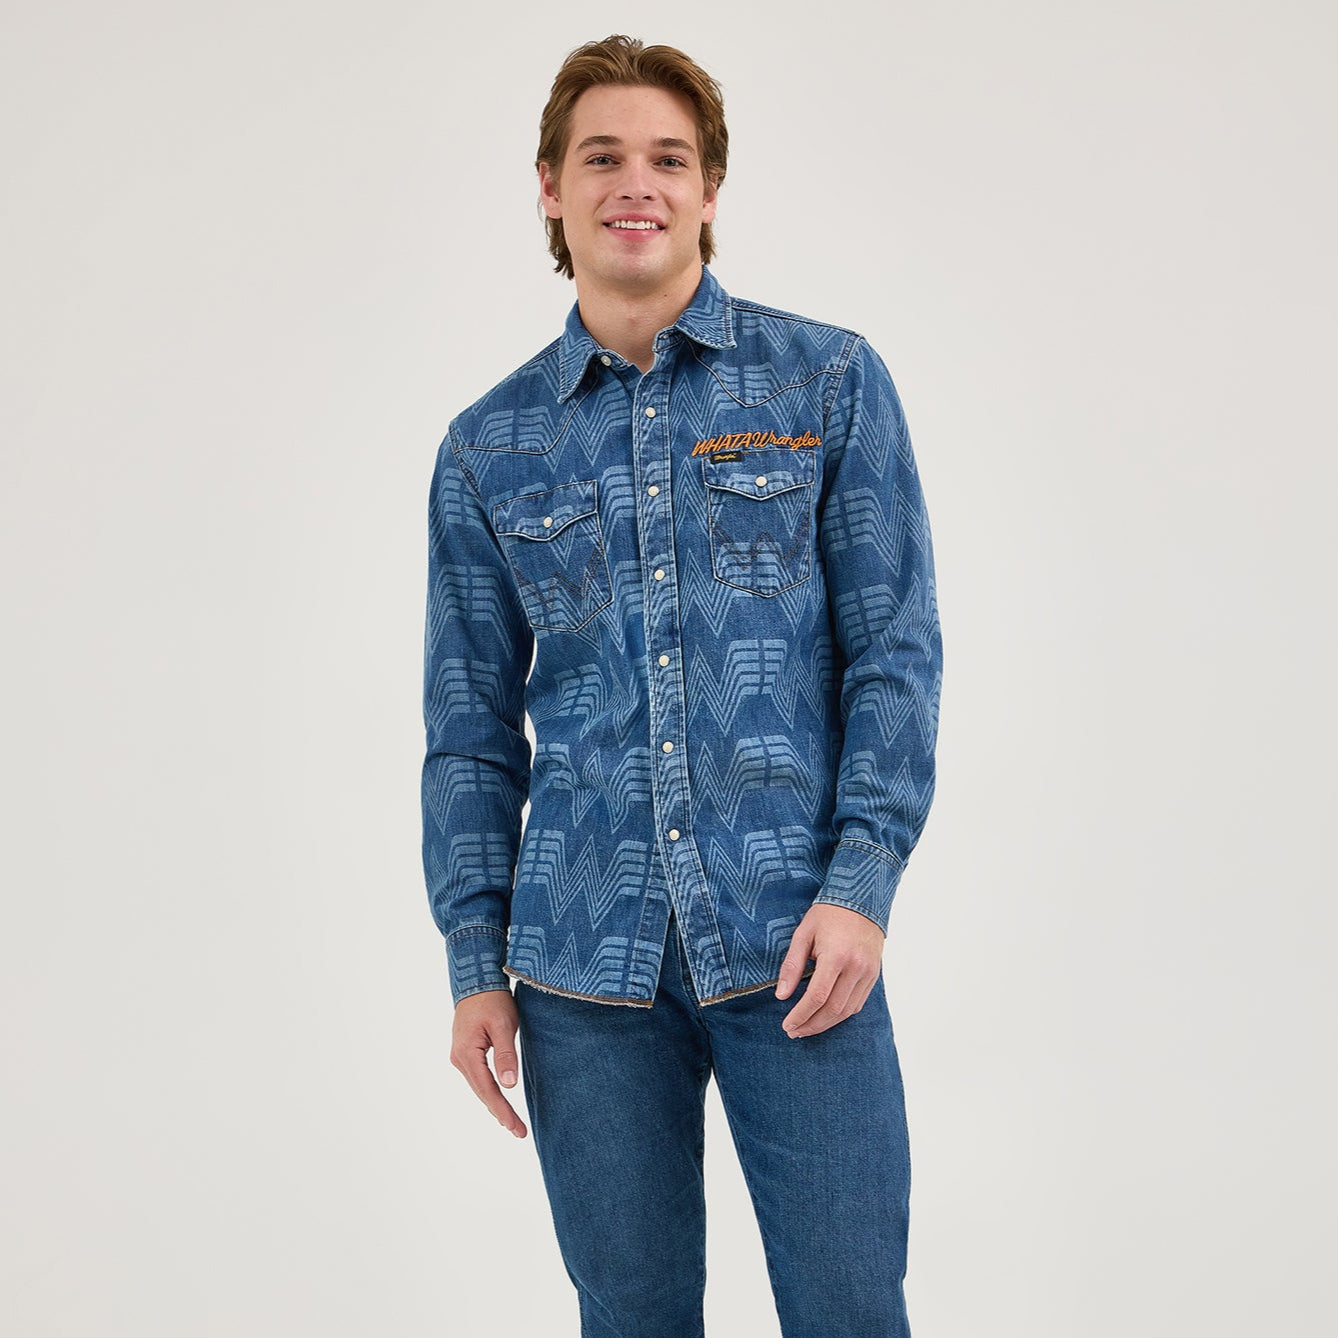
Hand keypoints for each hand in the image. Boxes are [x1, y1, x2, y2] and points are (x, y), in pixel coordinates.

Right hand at [450, 988, 527, 1137]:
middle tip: (520, 1132)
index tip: (516, 1128)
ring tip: (512, 1124)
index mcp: (467, 1054)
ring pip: (480, 1087)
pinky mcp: (466, 1052)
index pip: (487, 1090)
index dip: (502, 1111)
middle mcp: (459, 1059)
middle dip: (501, 1113)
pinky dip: (490, 1092)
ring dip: (495, 1104)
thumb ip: (505, 1055)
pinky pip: (478, 1078)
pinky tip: (499, 1102)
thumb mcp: (503, 1025)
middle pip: (482, 1093)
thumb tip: (509, 1085)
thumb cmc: (492, 1001)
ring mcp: (461, 1056)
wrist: (476, 981)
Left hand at [775, 903, 884, 1037]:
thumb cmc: (828, 914)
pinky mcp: (874, 975)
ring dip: (826, 1024)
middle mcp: (856, 968)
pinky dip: (841, 1015)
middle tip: (793, 1031)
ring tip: (806, 1028)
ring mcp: (868, 973)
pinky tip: (826, 1017)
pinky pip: (858, 1003)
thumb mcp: (803, 934)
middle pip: (833, 1009)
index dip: (801, 1015)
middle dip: (811, 1025)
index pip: (817, 997)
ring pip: (847, 1011)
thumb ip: (792, 966)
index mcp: (836, 956)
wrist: (861, 898)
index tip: (787, 1025)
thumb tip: (781, 996)